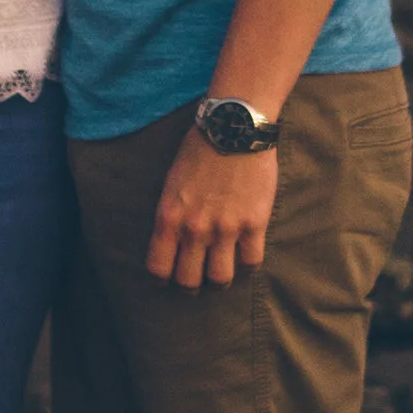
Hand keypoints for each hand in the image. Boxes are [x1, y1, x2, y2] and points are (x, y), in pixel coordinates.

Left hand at [144, 127, 278, 287]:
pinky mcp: (254, 223)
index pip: (158, 268)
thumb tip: (173, 240)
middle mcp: (194, 229)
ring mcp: (226, 228)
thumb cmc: (199, 149)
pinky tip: (245, 258)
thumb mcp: (172, 182)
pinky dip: (247, 266)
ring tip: (222, 274)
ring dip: (220, 281)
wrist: (233, 126)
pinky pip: (251, 262)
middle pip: (189, 281)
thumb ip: (172, 214)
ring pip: (220, 278)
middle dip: (191, 286)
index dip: (162, 279)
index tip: (167, 279)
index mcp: (169, 217)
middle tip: (196, 281)